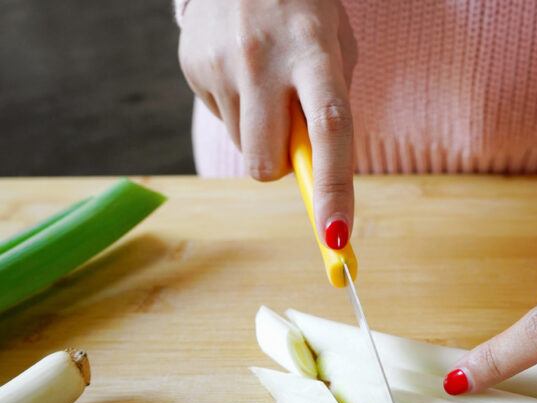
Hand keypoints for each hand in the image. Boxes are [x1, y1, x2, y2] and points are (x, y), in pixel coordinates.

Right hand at [178, 0, 357, 247]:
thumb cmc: (305, 13)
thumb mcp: (335, 49)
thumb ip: (333, 109)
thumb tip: (323, 178)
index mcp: (313, 52)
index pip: (329, 130)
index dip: (334, 188)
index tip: (335, 237)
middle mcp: (262, 60)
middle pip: (268, 163)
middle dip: (283, 166)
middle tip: (292, 130)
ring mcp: (220, 64)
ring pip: (245, 148)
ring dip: (260, 133)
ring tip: (265, 84)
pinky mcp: (191, 66)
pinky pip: (220, 121)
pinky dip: (237, 111)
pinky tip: (242, 71)